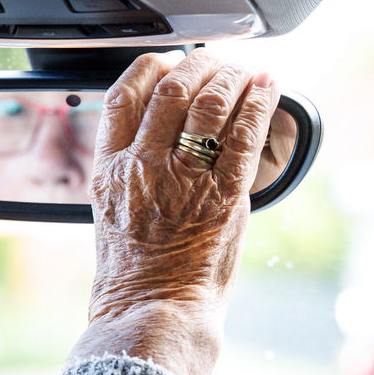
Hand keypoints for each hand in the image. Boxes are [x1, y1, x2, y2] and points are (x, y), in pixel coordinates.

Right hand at [68, 51, 280, 374]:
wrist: (151, 311)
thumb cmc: (132, 275)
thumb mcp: (109, 214)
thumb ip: (128, 172)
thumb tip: (154, 138)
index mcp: (107, 172)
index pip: (122, 96)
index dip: (148, 68)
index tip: (167, 63)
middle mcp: (140, 167)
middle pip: (169, 88)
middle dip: (198, 65)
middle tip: (214, 64)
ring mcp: (181, 178)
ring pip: (208, 101)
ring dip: (231, 77)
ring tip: (243, 75)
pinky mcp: (222, 193)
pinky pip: (244, 131)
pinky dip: (259, 100)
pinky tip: (266, 87)